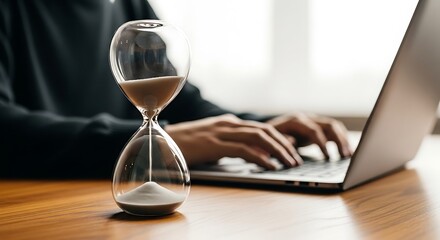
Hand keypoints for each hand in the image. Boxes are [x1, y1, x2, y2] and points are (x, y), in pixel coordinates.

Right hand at [165, 114, 302, 169]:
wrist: (161, 143)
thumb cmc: (186, 145)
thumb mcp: (211, 142)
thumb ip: (229, 145)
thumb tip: (249, 154)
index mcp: (228, 123)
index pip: (261, 128)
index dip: (279, 139)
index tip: (292, 151)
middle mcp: (228, 124)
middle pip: (264, 130)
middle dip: (284, 145)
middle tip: (296, 159)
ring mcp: (221, 132)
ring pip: (258, 137)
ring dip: (278, 151)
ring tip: (289, 163)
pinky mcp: (214, 144)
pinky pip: (244, 149)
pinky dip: (260, 157)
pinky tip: (270, 165)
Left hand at [266, 113, 352, 158]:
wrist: (266, 132)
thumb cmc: (268, 138)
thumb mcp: (271, 141)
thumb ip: (282, 141)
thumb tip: (292, 141)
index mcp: (296, 121)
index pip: (313, 129)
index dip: (321, 143)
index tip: (327, 157)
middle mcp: (307, 118)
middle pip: (328, 125)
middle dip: (338, 140)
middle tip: (344, 156)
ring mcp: (313, 122)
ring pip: (334, 127)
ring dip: (343, 141)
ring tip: (348, 156)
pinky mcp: (317, 128)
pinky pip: (333, 132)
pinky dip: (341, 141)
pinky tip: (346, 154)